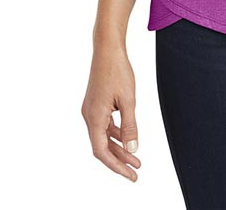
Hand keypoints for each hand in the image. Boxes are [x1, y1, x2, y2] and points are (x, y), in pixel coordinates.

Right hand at [81, 45, 141, 181]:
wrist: (107, 49)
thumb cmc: (117, 71)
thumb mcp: (128, 100)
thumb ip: (130, 126)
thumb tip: (133, 149)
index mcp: (94, 117)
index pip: (102, 151)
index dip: (116, 166)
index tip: (131, 174)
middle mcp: (89, 116)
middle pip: (103, 146)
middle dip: (120, 160)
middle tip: (136, 170)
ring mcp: (91, 110)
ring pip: (104, 136)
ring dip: (119, 147)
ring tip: (136, 157)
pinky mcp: (95, 104)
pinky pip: (104, 125)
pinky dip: (115, 134)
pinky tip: (127, 138)